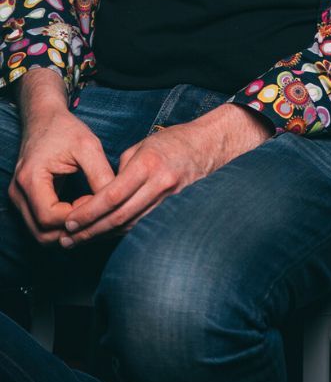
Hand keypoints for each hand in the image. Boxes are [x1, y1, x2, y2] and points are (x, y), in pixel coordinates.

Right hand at [9, 69, 114, 242]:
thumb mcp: (88, 146)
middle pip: (43, 233)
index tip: (97, 201)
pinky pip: (42, 224)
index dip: (78, 217)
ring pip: (41, 233)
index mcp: (31, 179)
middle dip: (74, 229)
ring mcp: (19, 199)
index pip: (50, 218)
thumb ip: (100, 174)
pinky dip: (63, 224)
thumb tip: (116, 202)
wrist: (44, 119)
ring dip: (68, 229)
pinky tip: (83, 207)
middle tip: (97, 211)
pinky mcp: (26, 200)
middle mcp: (19, 193)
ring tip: (92, 208)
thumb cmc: (65, 130)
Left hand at [60, 103, 270, 245]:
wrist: (210, 145)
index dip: (88, 213)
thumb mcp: (142, 147)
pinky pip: (147, 223)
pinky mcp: (179, 206)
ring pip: (133, 225)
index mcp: (148, 164)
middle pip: (120, 216)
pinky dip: (125, 231)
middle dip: (91, 230)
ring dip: (105, 235)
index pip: (112, 196)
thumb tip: (101, 195)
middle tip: (69, 239)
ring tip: (82, 240)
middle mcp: (161, 183)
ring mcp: (173, 197)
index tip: (69, 222)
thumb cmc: (173, 142)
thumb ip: (120, 171)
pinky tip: (109, 234)